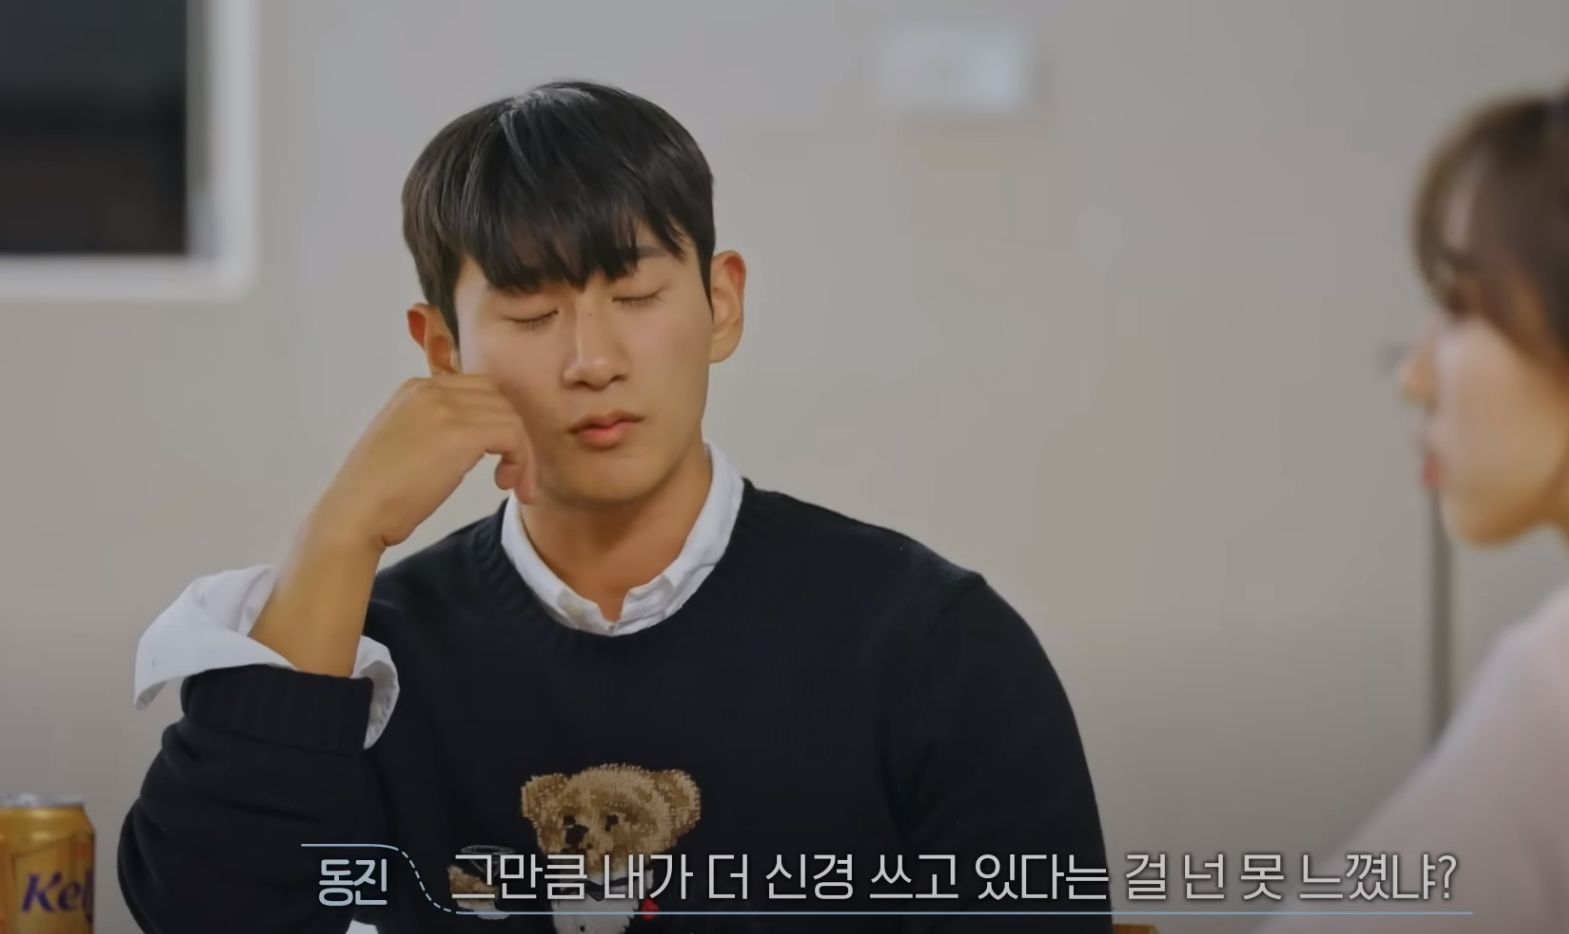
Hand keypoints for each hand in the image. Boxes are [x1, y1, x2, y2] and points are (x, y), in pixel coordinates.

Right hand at [309, 374, 534, 551]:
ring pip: (510, 418)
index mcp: (416, 388)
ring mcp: (446, 407)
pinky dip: (521, 461)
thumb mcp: (407, 442)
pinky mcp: (461, 433)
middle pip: (498, 399)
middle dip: (513, 434)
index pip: (477, 390)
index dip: (496, 421)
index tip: (496, 457)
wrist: (356, 512)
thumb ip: (436, 428)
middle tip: (510, 473)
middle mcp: (431, 388)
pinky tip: (505, 484)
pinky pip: (513, 436)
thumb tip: (473, 440)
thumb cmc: (378, 492)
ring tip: (511, 485)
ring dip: (521, 453)